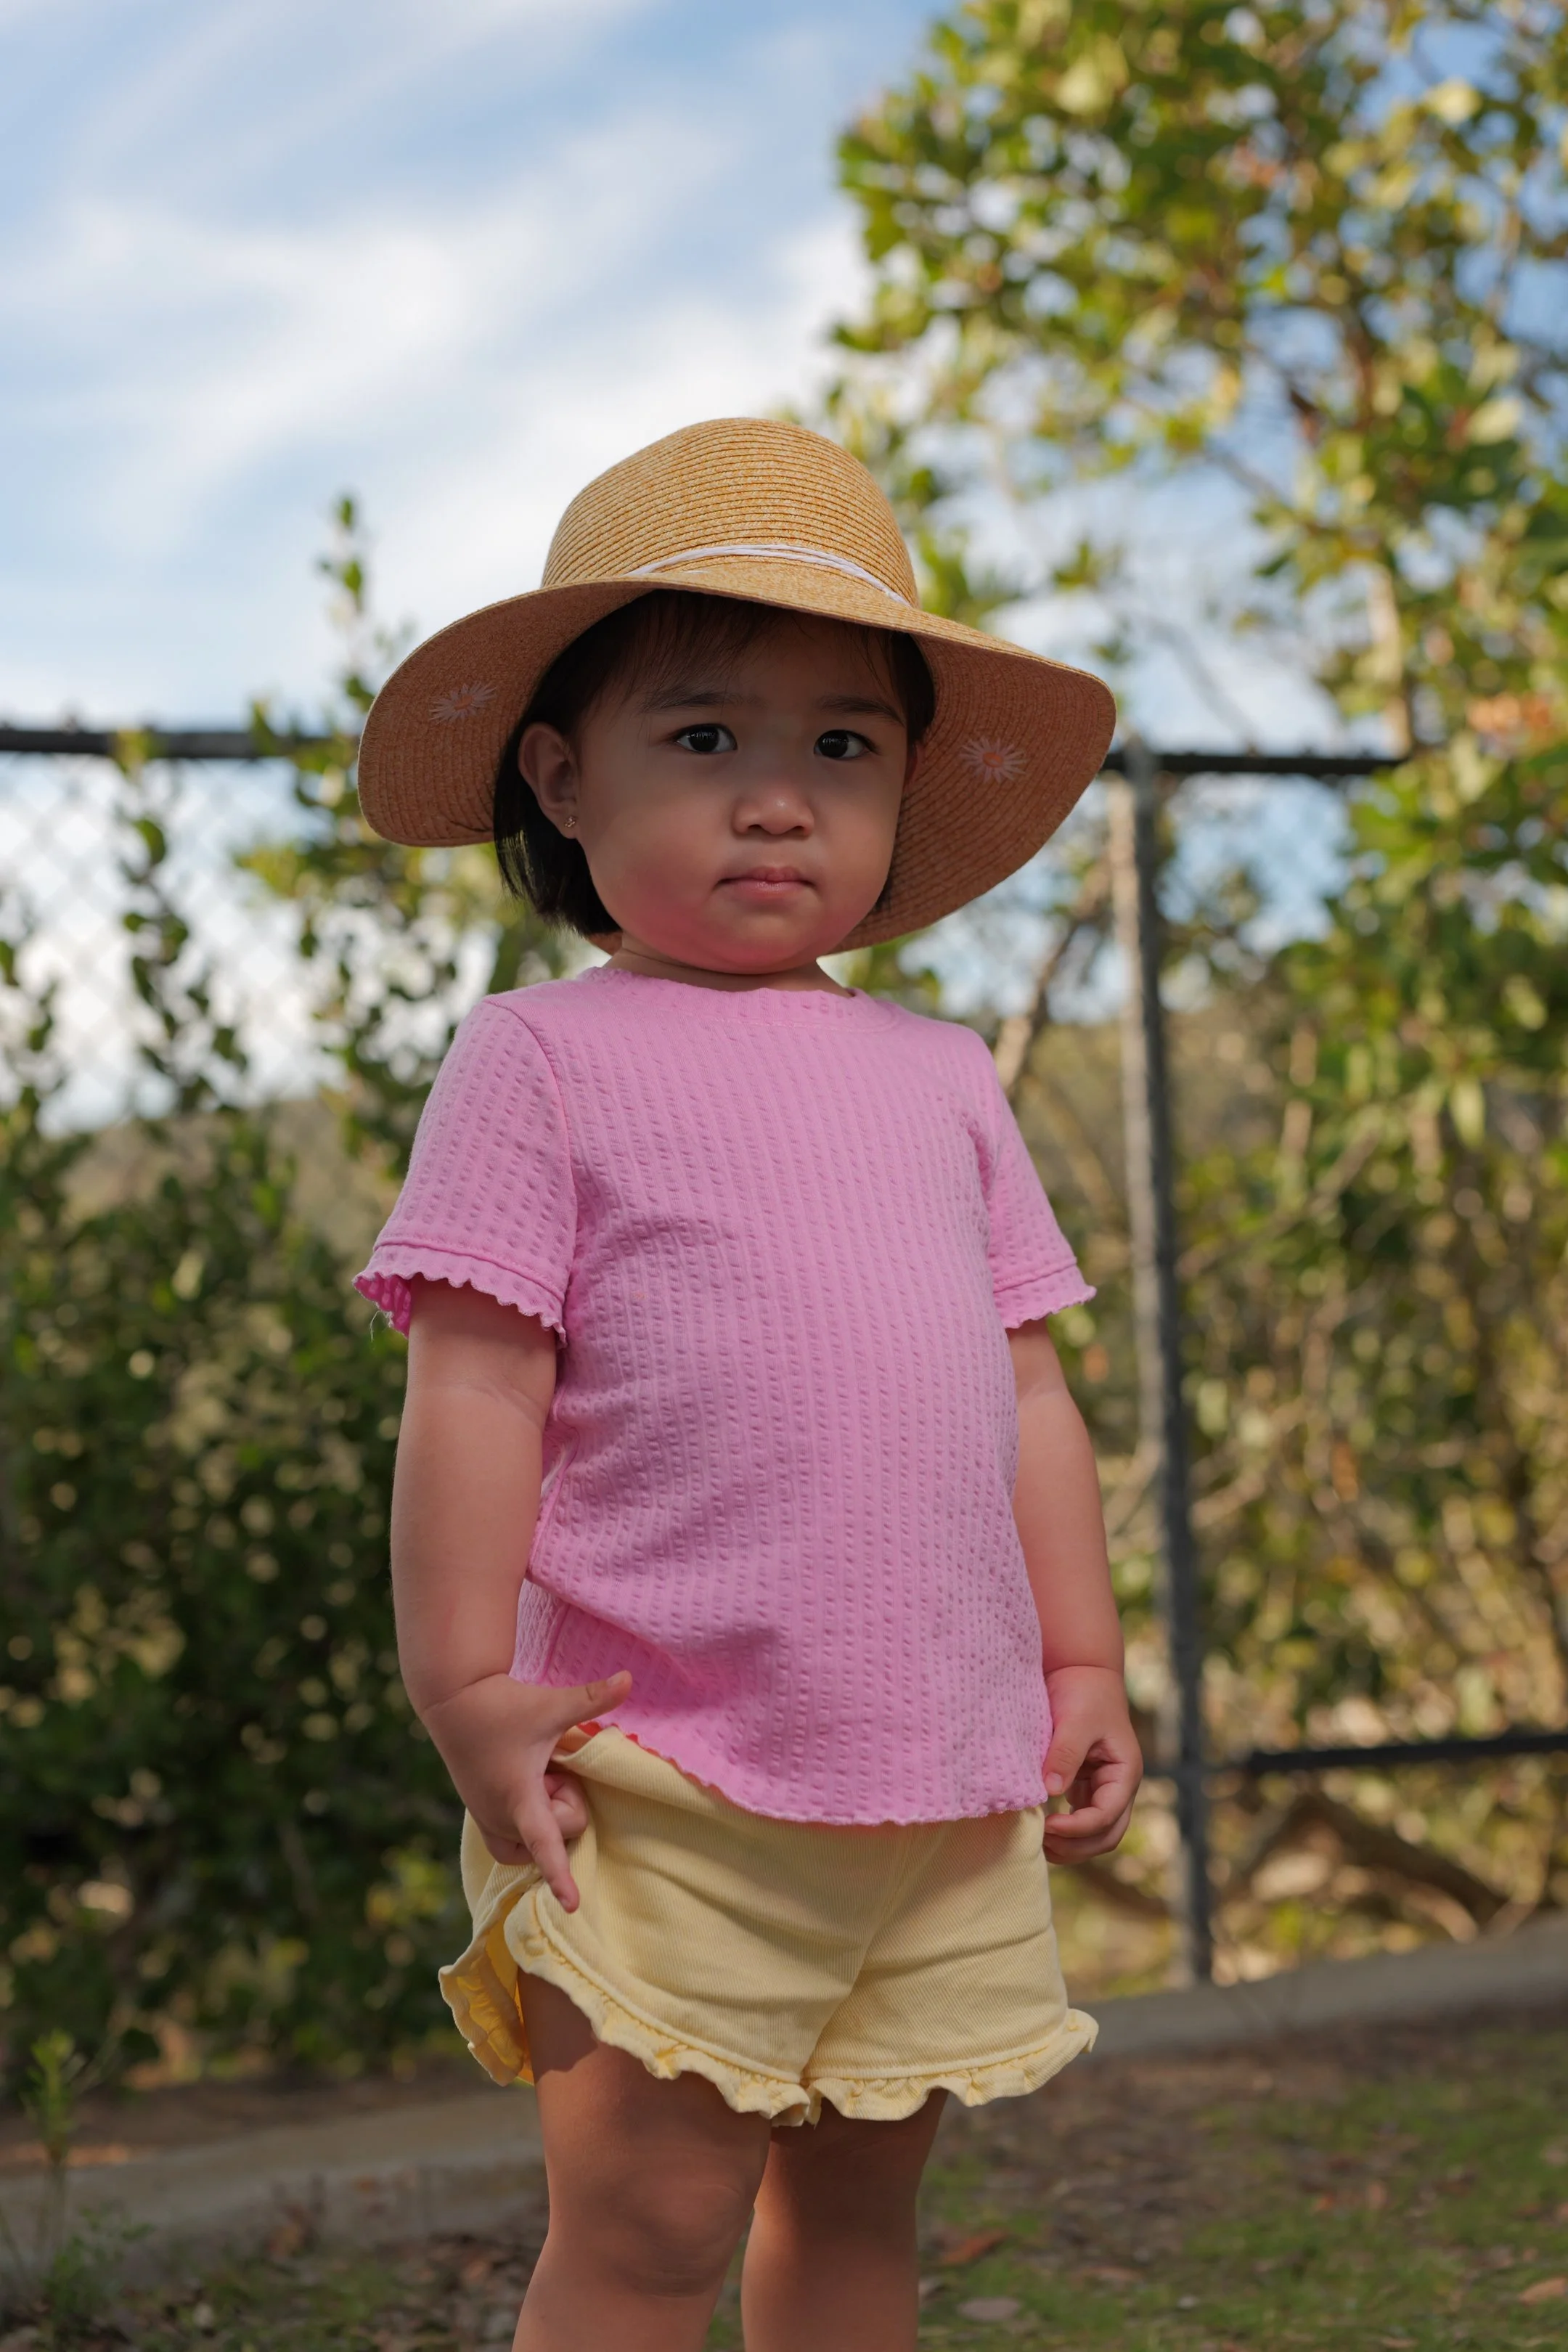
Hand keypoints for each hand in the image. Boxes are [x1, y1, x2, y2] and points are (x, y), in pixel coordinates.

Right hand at [421, 1669, 631, 1909]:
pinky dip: (529, 1821)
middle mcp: (499, 1818)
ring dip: (546, 1813)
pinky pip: (516, 1843)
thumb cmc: (503, 1704)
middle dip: (564, 1799)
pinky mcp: (481, 1819)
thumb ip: (593, 1698)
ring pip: (538, 1841)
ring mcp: (487, 1822)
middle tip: (545, 1763)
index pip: (544, 1843)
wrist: (454, 1700)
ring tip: (532, 1774)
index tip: (572, 1906)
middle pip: (560, 1829)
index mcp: (518, 1795)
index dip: (560, 1875)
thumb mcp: (552, 1703)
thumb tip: (630, 1678)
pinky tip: (525, 1785)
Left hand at [1040, 1664, 1141, 1863]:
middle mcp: (1118, 1786)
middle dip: (1077, 1846)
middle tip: (1041, 1843)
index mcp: (1125, 1772)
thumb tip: (1050, 1792)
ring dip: (1070, 1844)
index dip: (1078, 1828)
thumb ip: (1065, 1755)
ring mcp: (1102, 1787)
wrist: (1079, 1669)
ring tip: (1038, 1842)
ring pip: (1094, 1833)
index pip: (1107, 1816)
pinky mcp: (1084, 1783)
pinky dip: (1063, 1829)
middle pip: (1106, 1835)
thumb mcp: (1075, 1721)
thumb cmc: (1082, 1691)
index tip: (1047, 1826)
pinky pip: (1079, 1818)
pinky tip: (1040, 1826)